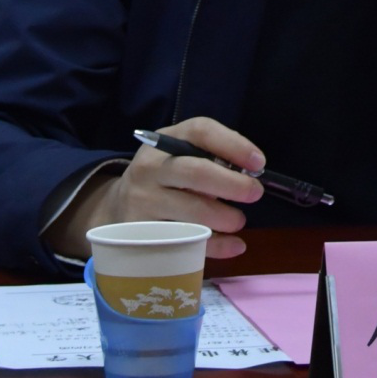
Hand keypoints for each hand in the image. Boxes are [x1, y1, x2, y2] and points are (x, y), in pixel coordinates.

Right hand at [43, 117, 264, 259]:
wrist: (117, 206)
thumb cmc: (165, 176)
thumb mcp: (180, 154)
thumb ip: (211, 157)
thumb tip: (251, 172)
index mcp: (165, 140)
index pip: (200, 131)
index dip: (234, 145)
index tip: (259, 162)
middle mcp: (150, 167)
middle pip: (196, 172)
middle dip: (232, 184)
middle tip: (255, 193)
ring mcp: (143, 201)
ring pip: (190, 210)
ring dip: (223, 217)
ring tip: (239, 221)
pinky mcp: (141, 234)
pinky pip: (184, 242)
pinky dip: (214, 246)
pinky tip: (235, 246)